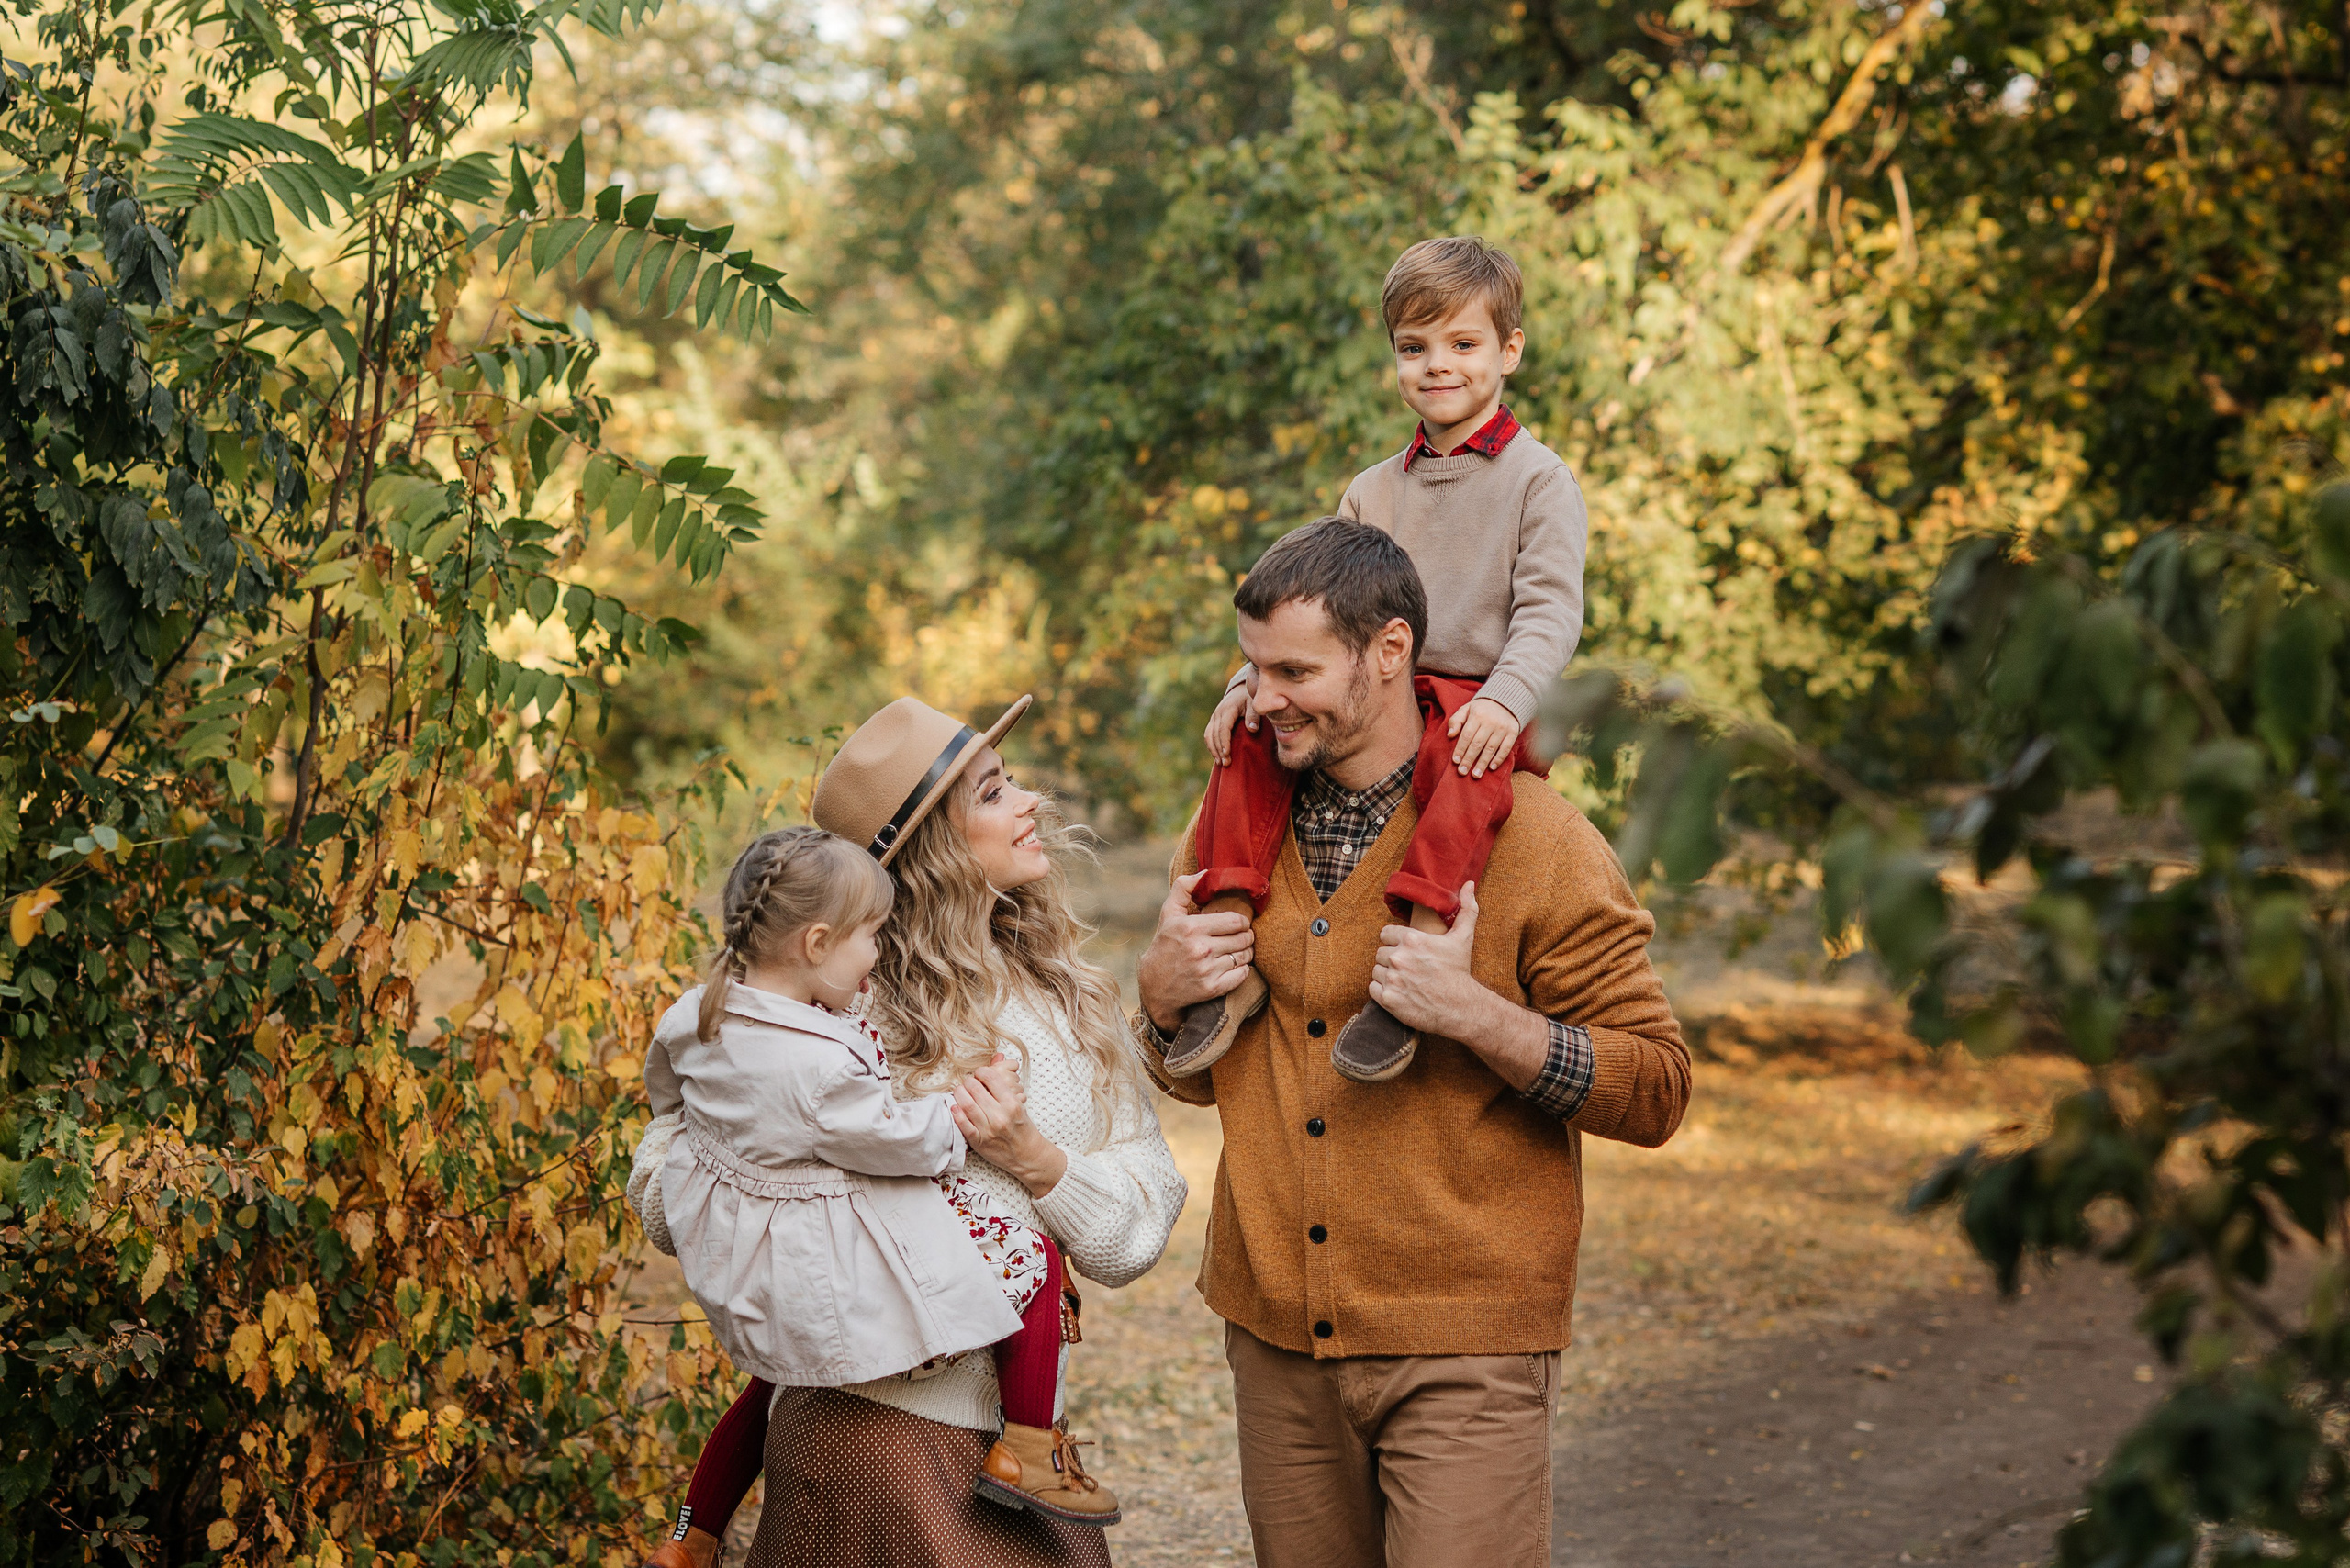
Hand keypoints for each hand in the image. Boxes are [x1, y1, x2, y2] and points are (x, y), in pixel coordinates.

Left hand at [951, 1055, 1068, 1196]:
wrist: (1028, 1155)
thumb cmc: (1023, 1128)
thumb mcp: (1019, 1103)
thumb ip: (1005, 1082)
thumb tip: (998, 1057)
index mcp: (1012, 1103)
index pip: (990, 1077)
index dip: (981, 1071)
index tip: (980, 1073)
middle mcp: (1000, 1116)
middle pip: (975, 1089)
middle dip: (969, 1081)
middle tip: (969, 1082)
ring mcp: (989, 1130)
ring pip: (967, 1105)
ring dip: (959, 1093)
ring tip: (960, 1091)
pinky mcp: (980, 1143)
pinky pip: (963, 1125)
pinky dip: (956, 1114)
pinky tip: (955, 1107)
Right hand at [1136, 870, 1255, 1031]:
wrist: (1155, 986)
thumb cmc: (1164, 945)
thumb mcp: (1168, 914)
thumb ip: (1183, 888)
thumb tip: (1206, 873)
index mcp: (1191, 928)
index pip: (1235, 921)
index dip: (1242, 922)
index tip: (1239, 924)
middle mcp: (1200, 949)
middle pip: (1243, 938)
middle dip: (1247, 936)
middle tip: (1242, 937)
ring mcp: (1207, 970)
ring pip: (1245, 956)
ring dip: (1246, 952)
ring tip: (1239, 950)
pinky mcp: (1212, 988)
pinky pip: (1242, 975)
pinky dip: (1243, 970)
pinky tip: (1235, 966)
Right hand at [1204, 678, 1261, 765]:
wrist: (1241, 690)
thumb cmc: (1250, 699)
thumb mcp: (1254, 705)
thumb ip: (1253, 716)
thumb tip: (1252, 729)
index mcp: (1228, 709)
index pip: (1223, 728)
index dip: (1224, 742)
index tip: (1227, 754)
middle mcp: (1218, 713)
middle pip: (1215, 734)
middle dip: (1219, 750)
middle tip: (1226, 763)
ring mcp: (1214, 718)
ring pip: (1209, 736)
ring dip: (1213, 750)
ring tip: (1221, 763)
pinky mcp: (1213, 722)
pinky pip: (1208, 735)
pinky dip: (1211, 746)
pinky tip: (1217, 756)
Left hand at [1369, 883, 1496, 1036]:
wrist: (1459, 1007)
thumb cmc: (1459, 971)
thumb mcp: (1463, 938)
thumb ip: (1466, 909)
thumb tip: (1469, 884)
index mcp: (1411, 939)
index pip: (1386, 934)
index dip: (1395, 941)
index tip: (1406, 949)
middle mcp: (1398, 958)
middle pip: (1380, 953)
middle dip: (1392, 959)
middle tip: (1407, 968)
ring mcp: (1391, 979)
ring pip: (1376, 970)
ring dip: (1386, 975)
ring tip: (1404, 980)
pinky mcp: (1387, 998)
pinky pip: (1372, 988)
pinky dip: (1381, 991)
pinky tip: (1397, 991)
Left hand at [1445, 696, 1521, 778]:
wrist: (1506, 700)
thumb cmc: (1481, 709)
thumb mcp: (1466, 709)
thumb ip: (1456, 720)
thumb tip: (1450, 735)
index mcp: (1477, 715)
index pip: (1466, 735)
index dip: (1460, 749)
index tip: (1455, 761)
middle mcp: (1490, 722)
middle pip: (1477, 744)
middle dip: (1469, 759)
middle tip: (1462, 772)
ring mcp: (1503, 728)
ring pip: (1491, 748)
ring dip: (1483, 763)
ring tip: (1476, 775)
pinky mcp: (1513, 732)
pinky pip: (1506, 748)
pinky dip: (1499, 759)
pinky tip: (1491, 768)